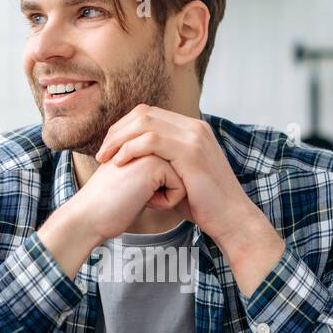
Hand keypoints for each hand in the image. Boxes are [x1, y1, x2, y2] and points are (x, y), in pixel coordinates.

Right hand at [37, 153, 185, 278]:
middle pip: (182, 171)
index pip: (175, 167)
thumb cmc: (113, 203)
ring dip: (166, 195)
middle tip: (136, 193)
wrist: (90, 216)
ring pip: (184, 178)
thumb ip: (158, 167)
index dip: (162, 186)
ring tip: (139, 195)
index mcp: (143, 140)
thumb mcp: (138, 178)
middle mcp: (148, 139)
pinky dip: (166, 202)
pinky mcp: (155, 163)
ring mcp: (151, 148)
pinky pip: (181, 188)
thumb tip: (184, 172)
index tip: (135, 190)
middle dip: (167, 189)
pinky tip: (142, 200)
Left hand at [94, 105, 256, 244]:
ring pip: (145, 123)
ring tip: (105, 158)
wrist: (230, 219)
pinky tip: (120, 163)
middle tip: (102, 153)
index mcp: (192, 129)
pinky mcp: (191, 152)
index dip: (124, 128)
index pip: (149, 114)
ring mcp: (194, 137)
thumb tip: (137, 163)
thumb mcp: (181, 176)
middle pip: (144, 113)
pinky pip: (151, 140)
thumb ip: (163, 163)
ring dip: (119, 139)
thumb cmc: (204, 204)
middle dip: (117, 131)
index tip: (109, 148)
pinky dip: (130, 149)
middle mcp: (194, 127)